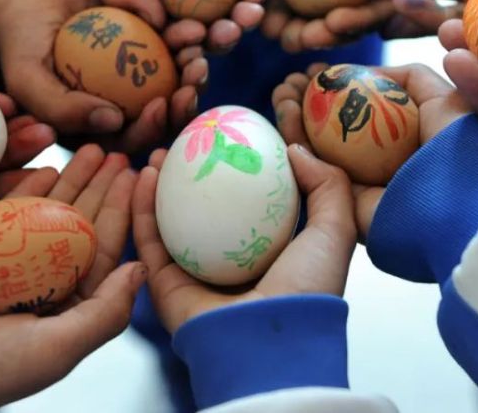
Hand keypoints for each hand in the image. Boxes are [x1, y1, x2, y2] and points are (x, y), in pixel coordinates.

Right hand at [0, 0, 207, 151]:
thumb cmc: (22, 41)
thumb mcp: (28, 78)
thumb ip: (61, 107)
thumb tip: (113, 121)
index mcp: (97, 126)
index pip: (132, 139)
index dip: (152, 127)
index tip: (161, 103)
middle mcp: (123, 106)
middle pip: (163, 115)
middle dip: (184, 101)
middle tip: (194, 76)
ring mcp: (138, 78)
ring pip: (176, 84)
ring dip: (193, 73)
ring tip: (197, 53)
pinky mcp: (149, 48)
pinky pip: (175, 50)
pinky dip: (187, 42)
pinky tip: (195, 30)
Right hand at [0, 148, 144, 412]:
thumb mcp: (55, 348)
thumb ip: (104, 313)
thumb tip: (142, 269)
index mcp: (69, 312)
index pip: (104, 252)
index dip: (122, 211)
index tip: (137, 175)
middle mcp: (44, 288)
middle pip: (78, 227)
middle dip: (99, 189)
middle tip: (116, 151)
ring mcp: (9, 270)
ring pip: (45, 217)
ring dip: (68, 182)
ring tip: (88, 149)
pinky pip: (4, 215)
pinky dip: (24, 191)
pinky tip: (45, 167)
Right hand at [132, 144, 355, 332]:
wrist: (270, 341)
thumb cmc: (308, 288)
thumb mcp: (335, 229)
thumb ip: (327, 185)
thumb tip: (294, 150)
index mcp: (268, 253)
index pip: (247, 202)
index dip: (235, 168)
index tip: (228, 136)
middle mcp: (229, 263)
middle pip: (202, 208)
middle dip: (190, 173)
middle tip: (188, 141)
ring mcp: (194, 275)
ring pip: (169, 221)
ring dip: (159, 185)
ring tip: (159, 152)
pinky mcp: (164, 286)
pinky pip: (148, 241)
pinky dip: (141, 208)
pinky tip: (143, 176)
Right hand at [262, 0, 475, 50]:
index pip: (287, 7)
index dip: (276, 20)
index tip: (269, 25)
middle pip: (315, 26)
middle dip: (302, 37)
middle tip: (296, 37)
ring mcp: (369, 1)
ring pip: (348, 29)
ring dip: (332, 34)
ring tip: (324, 28)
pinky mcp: (402, 2)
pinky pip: (383, 18)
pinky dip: (364, 20)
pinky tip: (347, 16)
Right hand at [271, 62, 468, 241]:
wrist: (458, 195)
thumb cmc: (459, 144)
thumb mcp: (443, 98)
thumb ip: (409, 78)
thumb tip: (369, 71)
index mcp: (401, 143)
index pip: (357, 112)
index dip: (334, 88)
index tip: (317, 71)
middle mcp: (378, 164)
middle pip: (330, 128)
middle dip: (307, 100)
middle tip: (293, 79)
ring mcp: (357, 185)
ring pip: (314, 145)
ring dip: (293, 114)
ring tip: (283, 89)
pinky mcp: (339, 204)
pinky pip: (308, 167)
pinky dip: (291, 136)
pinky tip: (284, 108)